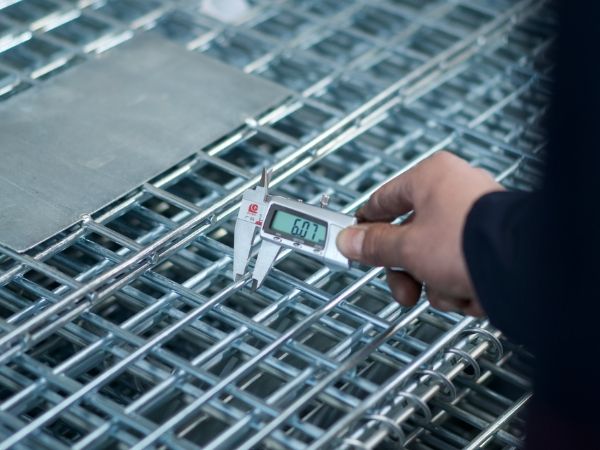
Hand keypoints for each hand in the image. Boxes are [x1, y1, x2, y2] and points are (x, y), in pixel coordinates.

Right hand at [336, 151, 502, 315]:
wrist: (527, 268)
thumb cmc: (469, 243)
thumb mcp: (407, 247)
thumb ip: (374, 245)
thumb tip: (348, 241)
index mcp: (431, 177)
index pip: (382, 201)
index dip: (365, 227)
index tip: (354, 244)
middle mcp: (455, 191)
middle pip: (410, 238)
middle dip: (407, 272)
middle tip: (405, 290)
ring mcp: (476, 218)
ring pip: (435, 259)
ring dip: (437, 284)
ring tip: (450, 289)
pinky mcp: (493, 243)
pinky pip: (460, 267)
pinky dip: (462, 285)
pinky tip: (472, 291)